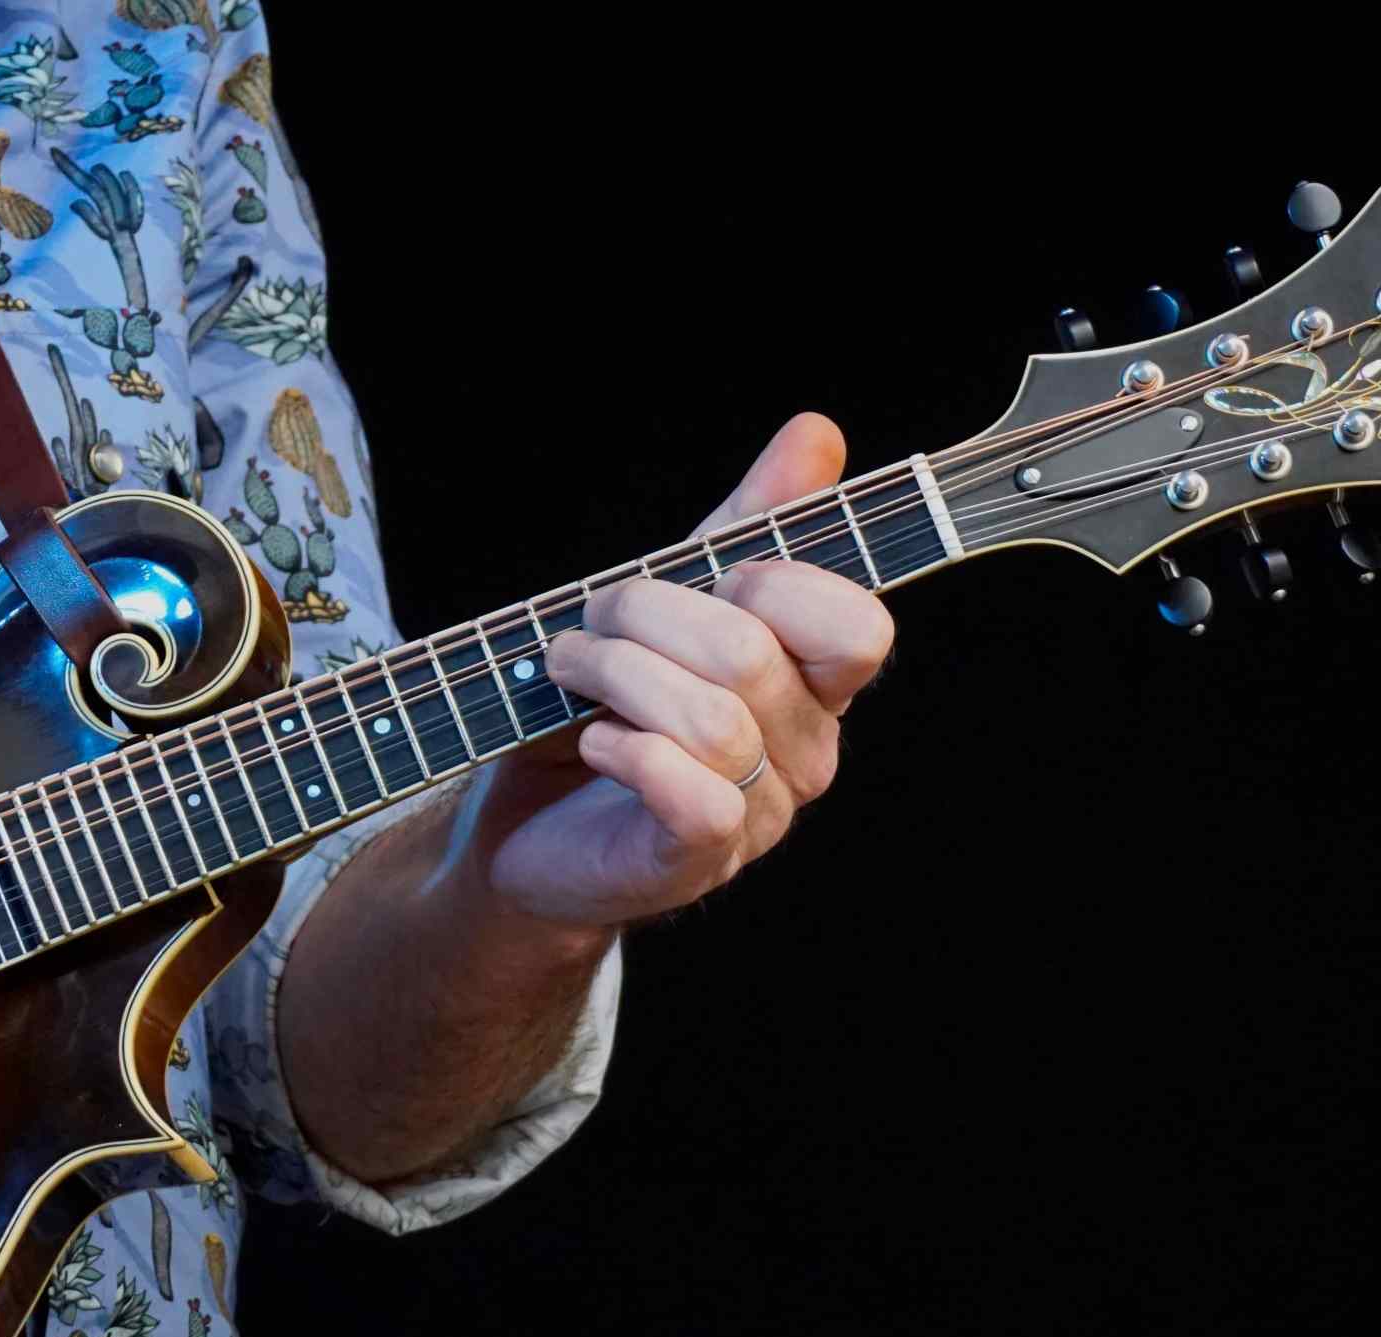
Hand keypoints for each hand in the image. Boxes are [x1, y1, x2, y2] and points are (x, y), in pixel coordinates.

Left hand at [467, 413, 893, 929]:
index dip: (772, 583)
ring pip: (712, 720)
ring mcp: (758, 816)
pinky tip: (592, 740)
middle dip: (645, 615)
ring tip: (565, 672)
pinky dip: (626, 751)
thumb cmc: (608, 705)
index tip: (702, 579)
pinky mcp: (697, 860)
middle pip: (751, 654)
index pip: (856, 626)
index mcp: (814, 684)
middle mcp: (804, 753)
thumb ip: (750, 522)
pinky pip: (694, 796)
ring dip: (613, 676)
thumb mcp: (675, 596)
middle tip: (588, 623)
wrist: (524, 821)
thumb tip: (818, 433)